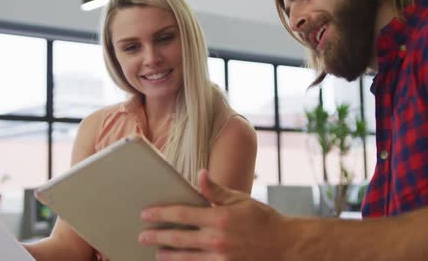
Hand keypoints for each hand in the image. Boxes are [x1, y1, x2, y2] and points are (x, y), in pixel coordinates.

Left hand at [138, 169, 295, 260]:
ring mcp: (221, 258)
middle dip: (157, 237)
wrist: (285, 245)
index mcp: (219, 218)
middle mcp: (217, 239)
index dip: (161, 214)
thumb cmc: (262, 219)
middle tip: (142, 236)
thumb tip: (200, 174)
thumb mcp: (240, 199)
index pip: (182, 215)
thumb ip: (216, 190)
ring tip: (156, 253)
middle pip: (178, 239)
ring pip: (186, 258)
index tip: (146, 214)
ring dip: (168, 255)